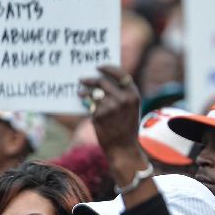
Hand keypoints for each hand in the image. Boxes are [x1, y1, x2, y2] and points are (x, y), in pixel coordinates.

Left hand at [78, 65, 145, 182]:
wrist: (123, 147)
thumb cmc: (126, 126)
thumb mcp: (130, 108)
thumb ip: (122, 93)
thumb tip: (102, 78)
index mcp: (134, 95)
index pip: (120, 74)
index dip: (108, 68)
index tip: (99, 67)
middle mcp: (124, 99)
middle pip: (102, 81)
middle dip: (90, 79)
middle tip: (82, 79)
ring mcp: (111, 107)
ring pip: (93, 92)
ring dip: (84, 91)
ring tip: (80, 92)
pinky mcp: (99, 115)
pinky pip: (90, 104)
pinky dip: (86, 103)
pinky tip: (84, 104)